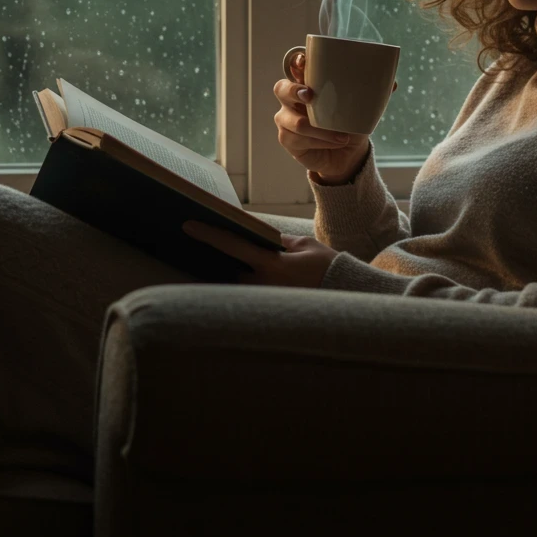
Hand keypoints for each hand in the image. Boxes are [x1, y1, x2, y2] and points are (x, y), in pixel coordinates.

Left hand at [181, 221, 339, 287]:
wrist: (348, 297)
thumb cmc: (328, 268)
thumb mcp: (304, 246)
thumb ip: (277, 240)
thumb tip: (256, 235)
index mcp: (271, 265)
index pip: (233, 244)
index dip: (209, 234)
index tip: (187, 225)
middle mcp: (263, 285)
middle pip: (228, 268)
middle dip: (216, 258)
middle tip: (196, 243)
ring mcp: (264, 301)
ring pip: (236, 285)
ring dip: (228, 274)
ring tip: (209, 262)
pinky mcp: (269, 311)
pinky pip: (247, 298)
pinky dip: (239, 288)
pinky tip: (227, 283)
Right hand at [275, 50, 390, 179]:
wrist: (347, 155)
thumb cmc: (350, 124)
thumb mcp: (363, 108)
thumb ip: (374, 94)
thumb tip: (392, 83)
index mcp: (309, 83)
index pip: (295, 66)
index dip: (296, 62)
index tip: (305, 61)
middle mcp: (292, 98)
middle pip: (281, 88)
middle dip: (294, 90)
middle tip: (311, 95)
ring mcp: (286, 118)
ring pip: (292, 120)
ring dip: (318, 130)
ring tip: (341, 136)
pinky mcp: (287, 138)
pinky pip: (298, 139)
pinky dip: (319, 142)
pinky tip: (334, 143)